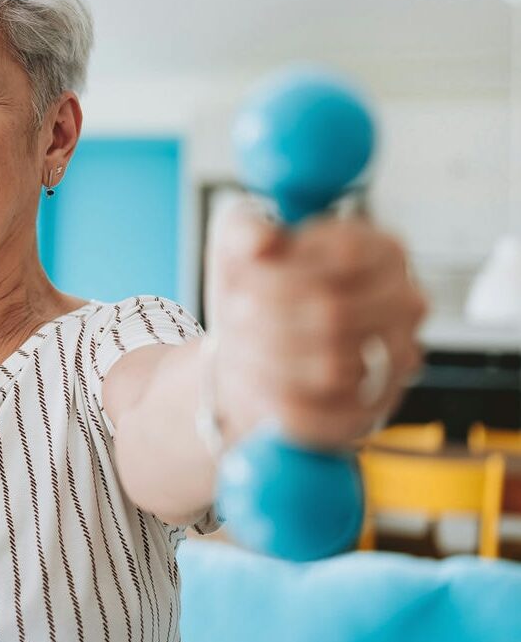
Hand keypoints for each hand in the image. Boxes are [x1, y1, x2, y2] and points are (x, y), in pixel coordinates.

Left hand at [206, 201, 427, 448]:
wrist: (251, 348)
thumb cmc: (255, 288)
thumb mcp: (239, 242)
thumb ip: (246, 230)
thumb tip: (260, 241)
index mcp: (384, 251)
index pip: (344, 255)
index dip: (283, 271)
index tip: (246, 277)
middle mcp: (406, 305)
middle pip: (335, 313)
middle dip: (267, 316)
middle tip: (234, 314)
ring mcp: (398, 362)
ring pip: (331, 368)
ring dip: (266, 356)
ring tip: (238, 343)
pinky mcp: (370, 411)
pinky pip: (322, 412)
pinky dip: (274, 398)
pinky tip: (252, 378)